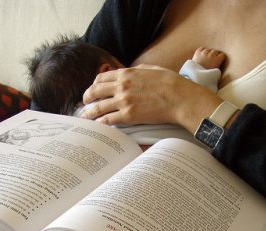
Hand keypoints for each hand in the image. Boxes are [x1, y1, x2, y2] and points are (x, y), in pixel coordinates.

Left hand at [81, 64, 222, 133]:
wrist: (180, 98)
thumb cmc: (170, 83)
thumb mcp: (151, 69)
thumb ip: (137, 70)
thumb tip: (129, 72)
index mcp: (127, 73)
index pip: (101, 78)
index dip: (94, 85)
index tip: (93, 91)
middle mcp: (122, 86)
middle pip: (95, 91)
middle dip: (87, 98)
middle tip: (84, 104)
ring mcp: (124, 101)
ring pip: (98, 107)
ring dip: (89, 113)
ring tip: (85, 118)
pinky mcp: (129, 115)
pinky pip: (108, 120)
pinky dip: (100, 123)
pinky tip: (97, 126)